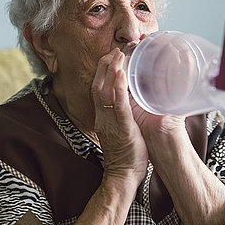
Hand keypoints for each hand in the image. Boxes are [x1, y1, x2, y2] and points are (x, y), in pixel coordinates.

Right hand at [91, 48, 147, 186]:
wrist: (123, 176)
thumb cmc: (125, 154)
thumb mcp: (120, 130)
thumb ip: (119, 116)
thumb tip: (126, 103)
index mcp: (102, 116)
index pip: (98, 88)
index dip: (103, 71)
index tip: (111, 57)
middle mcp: (102, 116)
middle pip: (98, 85)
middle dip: (105, 65)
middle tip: (115, 49)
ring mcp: (109, 122)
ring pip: (104, 91)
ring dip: (111, 70)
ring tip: (118, 54)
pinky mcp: (121, 127)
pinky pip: (117, 105)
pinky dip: (119, 88)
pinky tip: (122, 75)